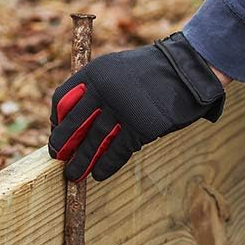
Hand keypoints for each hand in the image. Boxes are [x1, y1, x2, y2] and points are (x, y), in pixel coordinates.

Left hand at [49, 33, 225, 181]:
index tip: (58, 134)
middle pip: (72, 124)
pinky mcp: (140, 126)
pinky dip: (106, 166)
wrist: (186, 70)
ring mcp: (121, 110)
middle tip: (59, 158)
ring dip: (81, 162)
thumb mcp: (118, 70)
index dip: (57, 121)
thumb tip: (80, 120)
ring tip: (74, 175)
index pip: (62, 99)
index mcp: (95, 73)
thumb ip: (99, 88)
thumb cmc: (152, 72)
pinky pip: (116, 152)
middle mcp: (103, 91)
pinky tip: (99, 174)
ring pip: (92, 142)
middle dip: (63, 145)